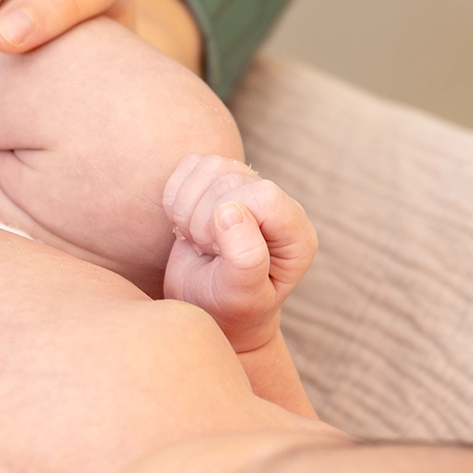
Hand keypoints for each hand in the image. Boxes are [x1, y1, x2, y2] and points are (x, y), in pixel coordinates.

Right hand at [161, 155, 317, 351]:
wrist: (207, 308)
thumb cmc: (228, 309)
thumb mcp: (240, 297)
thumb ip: (246, 259)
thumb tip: (229, 211)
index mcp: (296, 234)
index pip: (264, 196)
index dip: (229, 217)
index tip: (217, 251)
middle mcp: (278, 205)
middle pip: (231, 178)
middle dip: (203, 218)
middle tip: (205, 251)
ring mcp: (247, 188)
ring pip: (211, 166)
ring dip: (187, 206)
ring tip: (197, 239)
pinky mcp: (218, 182)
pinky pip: (192, 164)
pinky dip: (176, 195)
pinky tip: (185, 224)